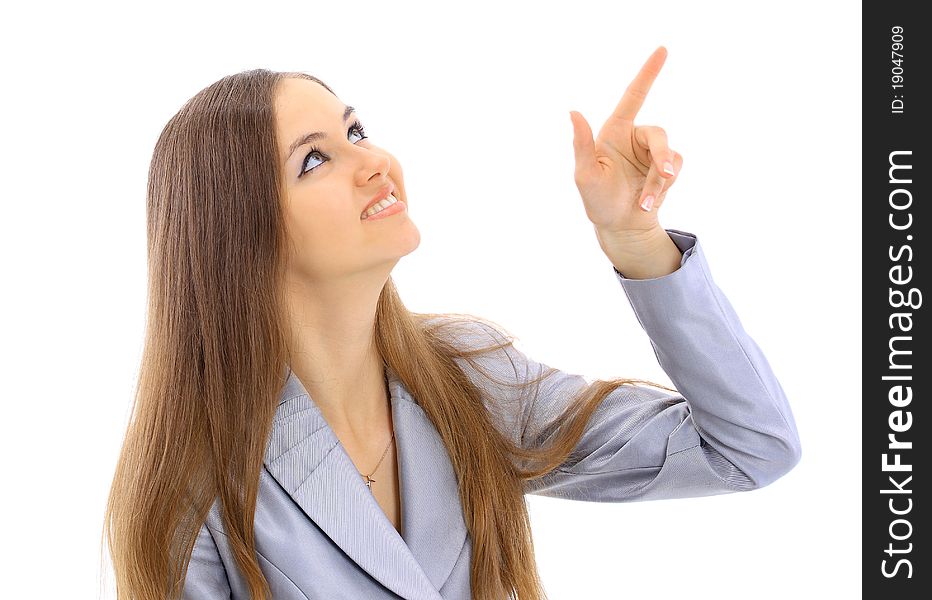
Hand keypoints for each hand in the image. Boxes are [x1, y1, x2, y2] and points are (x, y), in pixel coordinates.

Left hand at [569, 46, 682, 238]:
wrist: (620, 226)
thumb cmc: (597, 201)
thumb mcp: (585, 176)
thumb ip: (582, 144)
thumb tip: (572, 112)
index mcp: (614, 131)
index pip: (634, 96)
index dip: (648, 73)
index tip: (662, 50)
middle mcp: (634, 137)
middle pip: (658, 133)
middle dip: (661, 157)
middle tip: (664, 176)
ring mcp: (651, 152)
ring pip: (669, 155)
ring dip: (659, 182)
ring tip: (645, 202)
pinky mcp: (666, 167)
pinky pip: (675, 169)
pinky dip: (664, 187)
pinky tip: (649, 201)